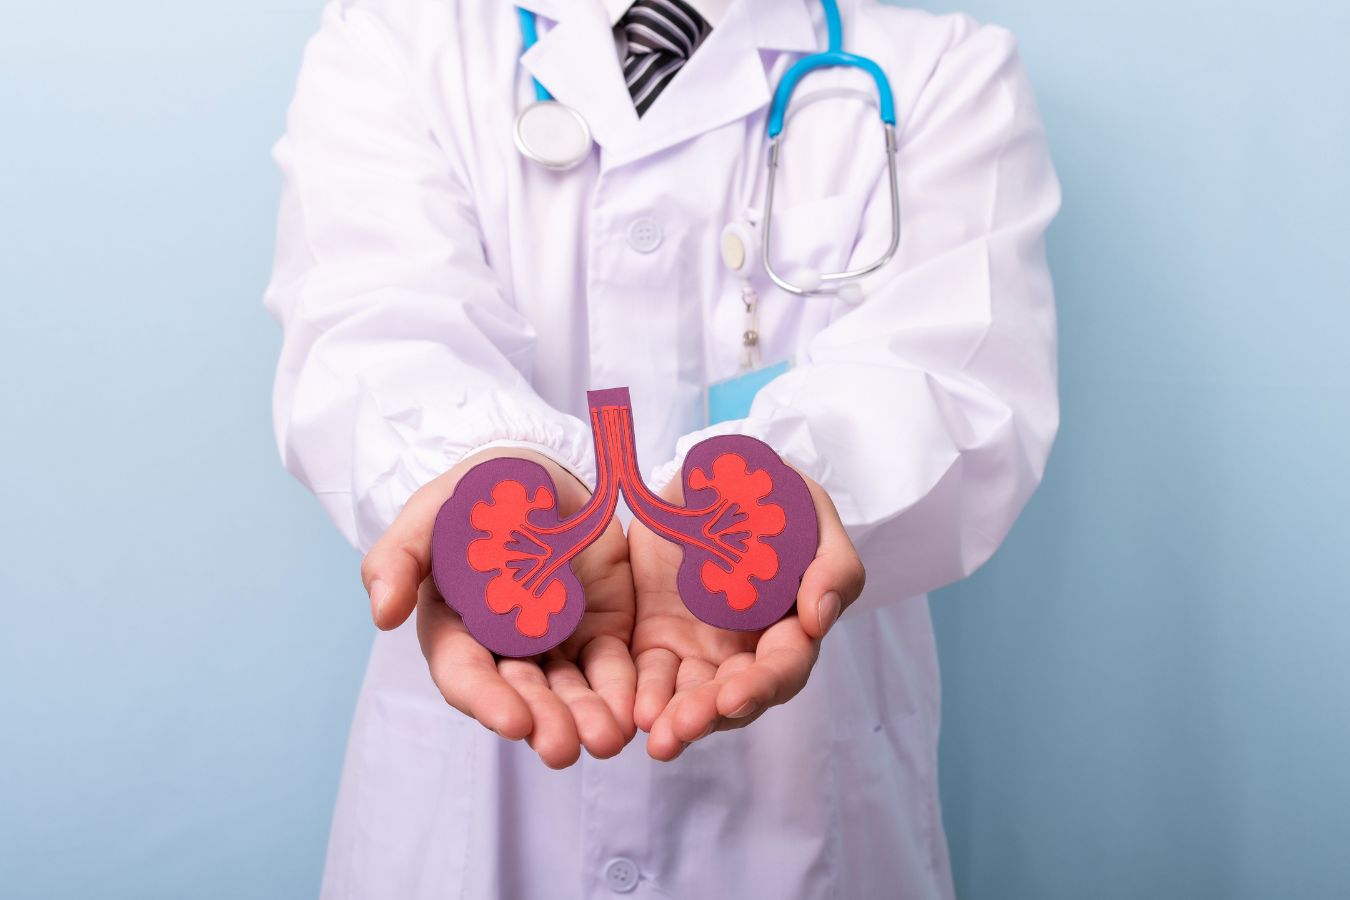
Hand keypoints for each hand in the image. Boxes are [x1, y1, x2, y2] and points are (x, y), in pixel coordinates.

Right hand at [360, 449, 636, 767]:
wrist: (537, 471)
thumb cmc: (474, 494)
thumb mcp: (431, 514)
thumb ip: (400, 558)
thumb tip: (381, 613)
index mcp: (456, 629)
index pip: (466, 673)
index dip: (486, 699)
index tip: (513, 722)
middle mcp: (504, 649)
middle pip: (522, 695)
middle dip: (543, 722)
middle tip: (563, 748)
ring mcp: (555, 643)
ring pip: (570, 692)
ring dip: (585, 719)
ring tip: (606, 739)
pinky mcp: (600, 630)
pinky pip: (612, 667)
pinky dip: (622, 690)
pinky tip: (634, 713)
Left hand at [628, 471, 864, 759]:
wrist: (712, 478)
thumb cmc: (773, 497)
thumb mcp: (813, 515)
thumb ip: (833, 565)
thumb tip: (818, 620)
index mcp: (789, 624)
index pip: (785, 667)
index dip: (763, 685)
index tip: (735, 696)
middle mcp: (746, 648)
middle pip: (737, 697)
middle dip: (711, 715)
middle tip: (682, 727)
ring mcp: (701, 649)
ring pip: (693, 698)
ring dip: (677, 721)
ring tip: (657, 735)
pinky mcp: (658, 641)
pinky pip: (651, 677)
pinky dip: (643, 697)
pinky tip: (632, 711)